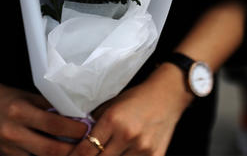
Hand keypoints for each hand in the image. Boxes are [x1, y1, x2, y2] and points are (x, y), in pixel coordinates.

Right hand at [0, 82, 84, 155]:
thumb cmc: (7, 98)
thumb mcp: (27, 96)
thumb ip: (49, 108)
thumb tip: (76, 117)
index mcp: (19, 111)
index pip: (53, 125)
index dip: (74, 130)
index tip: (88, 129)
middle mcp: (13, 131)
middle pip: (51, 150)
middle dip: (73, 150)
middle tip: (89, 146)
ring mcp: (9, 148)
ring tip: (75, 151)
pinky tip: (57, 155)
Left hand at [69, 66, 190, 155]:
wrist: (166, 97)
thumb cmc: (136, 99)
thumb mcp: (111, 105)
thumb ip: (97, 122)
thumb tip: (79, 139)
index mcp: (112, 120)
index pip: (87, 149)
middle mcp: (127, 136)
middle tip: (86, 154)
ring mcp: (143, 149)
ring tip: (107, 151)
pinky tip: (121, 153)